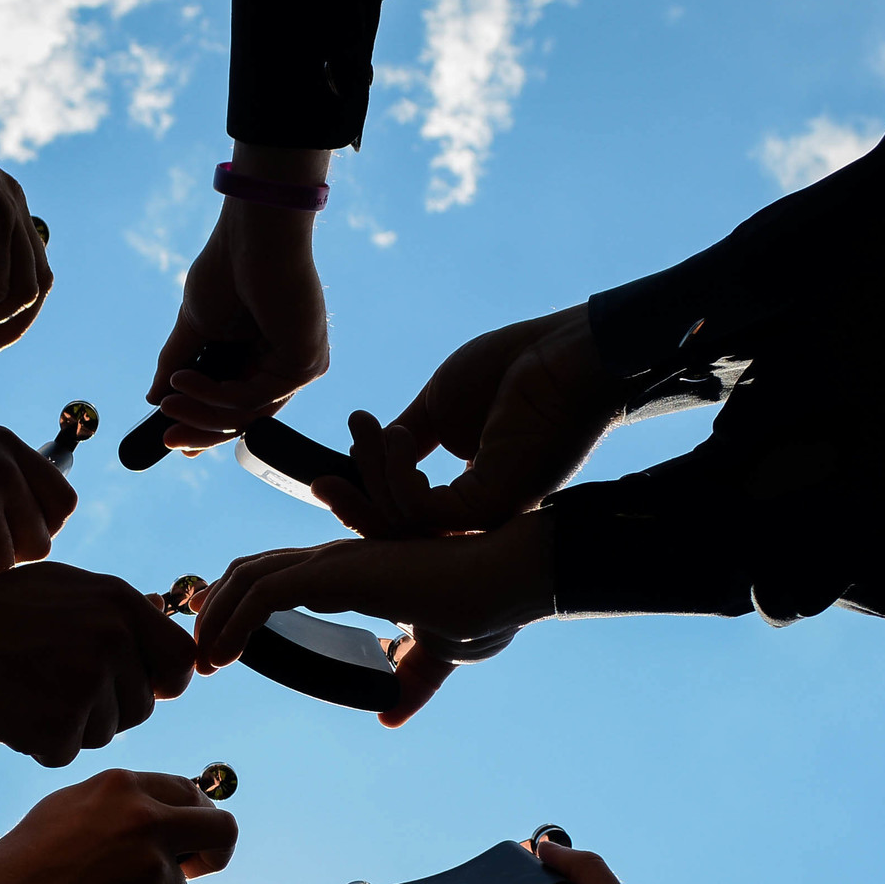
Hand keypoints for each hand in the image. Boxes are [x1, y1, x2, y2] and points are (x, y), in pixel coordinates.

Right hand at [0, 565, 197, 766]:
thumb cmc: (0, 609)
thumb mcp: (66, 587)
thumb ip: (118, 606)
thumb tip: (162, 609)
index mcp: (120, 604)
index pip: (180, 662)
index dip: (161, 682)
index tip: (136, 686)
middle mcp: (111, 641)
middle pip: (141, 707)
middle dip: (108, 708)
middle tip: (61, 687)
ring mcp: (85, 685)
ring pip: (105, 733)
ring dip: (73, 726)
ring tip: (32, 691)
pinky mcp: (57, 724)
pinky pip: (67, 752)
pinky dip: (42, 742)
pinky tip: (15, 710)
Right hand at [0, 769, 235, 883]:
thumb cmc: (31, 855)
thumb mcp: (73, 804)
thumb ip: (126, 802)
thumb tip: (174, 811)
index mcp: (125, 786)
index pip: (190, 793)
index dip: (197, 816)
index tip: (193, 835)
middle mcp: (146, 820)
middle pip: (223, 830)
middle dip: (218, 851)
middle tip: (202, 866)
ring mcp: (149, 866)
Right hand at [146, 148, 331, 451]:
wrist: (252, 233)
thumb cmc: (227, 268)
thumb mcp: (195, 327)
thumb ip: (177, 364)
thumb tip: (154, 398)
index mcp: (264, 356)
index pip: (238, 405)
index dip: (205, 425)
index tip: (171, 440)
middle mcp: (287, 366)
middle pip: (245, 418)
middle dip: (201, 430)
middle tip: (166, 440)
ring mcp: (300, 368)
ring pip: (247, 414)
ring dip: (200, 412)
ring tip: (168, 401)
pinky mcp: (306, 365)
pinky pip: (253, 398)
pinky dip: (213, 395)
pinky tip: (183, 379)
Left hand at [186, 513, 555, 725]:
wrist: (506, 581)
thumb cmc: (482, 607)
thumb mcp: (436, 655)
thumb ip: (411, 681)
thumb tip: (390, 713)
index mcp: (352, 573)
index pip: (278, 575)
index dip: (240, 603)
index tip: (217, 641)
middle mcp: (334, 561)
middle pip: (250, 570)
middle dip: (214, 607)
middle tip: (195, 650)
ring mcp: (332, 562)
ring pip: (246, 577)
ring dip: (213, 618)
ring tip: (200, 661)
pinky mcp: (334, 573)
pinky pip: (262, 593)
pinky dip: (231, 622)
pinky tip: (219, 655)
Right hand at [319, 307, 622, 537]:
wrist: (565, 349)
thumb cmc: (514, 368)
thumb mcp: (440, 406)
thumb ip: (405, 439)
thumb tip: (368, 455)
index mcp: (475, 493)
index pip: (410, 516)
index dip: (366, 500)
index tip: (325, 476)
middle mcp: (484, 514)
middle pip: (403, 534)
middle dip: (355, 510)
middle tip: (318, 484)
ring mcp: (491, 514)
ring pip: (408, 525)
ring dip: (374, 477)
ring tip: (369, 430)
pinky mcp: (494, 503)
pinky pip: (424, 511)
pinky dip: (397, 477)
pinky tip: (397, 438)